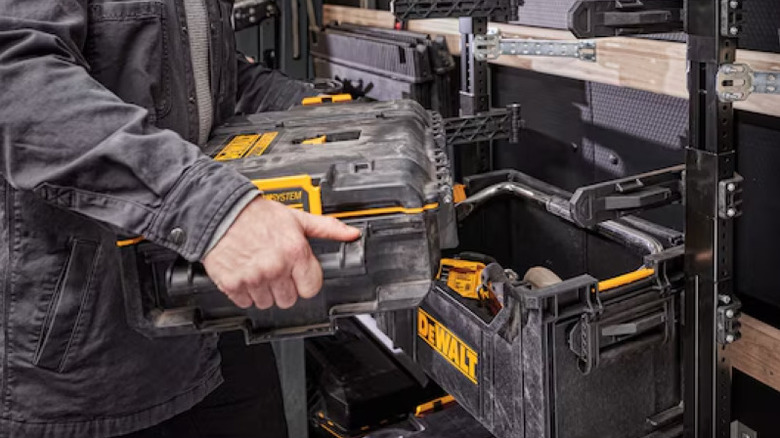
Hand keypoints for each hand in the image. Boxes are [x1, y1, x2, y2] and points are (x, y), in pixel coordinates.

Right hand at [202, 198, 360, 309]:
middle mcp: (275, 267)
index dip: (306, 281)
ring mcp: (253, 278)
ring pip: (267, 303)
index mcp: (295, 252)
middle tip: (276, 269)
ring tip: (259, 270)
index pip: (311, 288)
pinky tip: (245, 274)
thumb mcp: (297, 218)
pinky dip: (244, 292)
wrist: (221, 211)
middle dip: (285, 287)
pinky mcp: (232, 284)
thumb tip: (350, 233)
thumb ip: (326, 228)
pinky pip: (245, 302)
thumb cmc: (257, 214)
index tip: (298, 274)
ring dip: (264, 291)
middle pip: (289, 299)